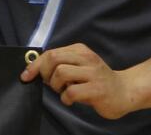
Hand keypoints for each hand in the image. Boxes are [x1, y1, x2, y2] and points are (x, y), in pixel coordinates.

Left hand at [22, 43, 137, 119]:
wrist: (124, 92)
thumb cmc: (96, 80)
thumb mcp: (79, 66)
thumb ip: (61, 63)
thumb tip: (34, 68)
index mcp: (80, 50)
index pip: (50, 53)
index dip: (35, 65)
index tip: (26, 75)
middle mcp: (87, 58)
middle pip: (53, 59)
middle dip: (44, 73)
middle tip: (50, 84)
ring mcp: (93, 73)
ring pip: (61, 73)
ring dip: (55, 85)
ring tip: (63, 91)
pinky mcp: (97, 90)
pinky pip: (71, 92)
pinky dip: (65, 98)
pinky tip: (70, 100)